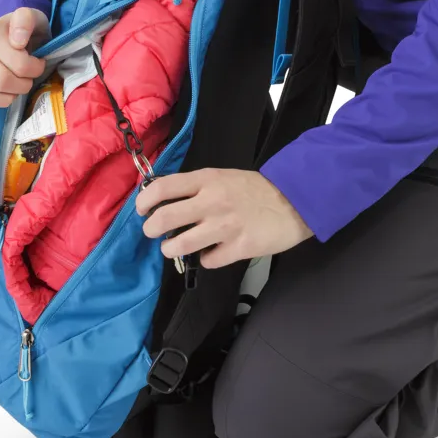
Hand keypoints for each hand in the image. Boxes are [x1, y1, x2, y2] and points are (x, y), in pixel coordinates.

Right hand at [0, 7, 48, 112]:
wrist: (11, 38)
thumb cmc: (25, 33)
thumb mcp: (34, 19)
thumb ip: (26, 20)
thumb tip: (17, 40)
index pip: (18, 63)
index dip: (35, 69)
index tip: (38, 64)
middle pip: (0, 81)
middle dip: (22, 86)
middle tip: (27, 80)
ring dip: (4, 98)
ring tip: (12, 89)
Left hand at [136, 168, 313, 267]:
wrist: (296, 200)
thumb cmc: (256, 189)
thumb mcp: (223, 177)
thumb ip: (197, 187)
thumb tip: (165, 200)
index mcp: (207, 180)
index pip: (162, 188)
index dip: (144, 201)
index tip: (141, 210)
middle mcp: (212, 202)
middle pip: (164, 218)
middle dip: (151, 229)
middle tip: (153, 232)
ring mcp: (225, 226)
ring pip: (180, 244)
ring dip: (170, 249)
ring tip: (173, 247)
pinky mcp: (239, 248)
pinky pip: (209, 260)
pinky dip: (206, 259)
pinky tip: (212, 253)